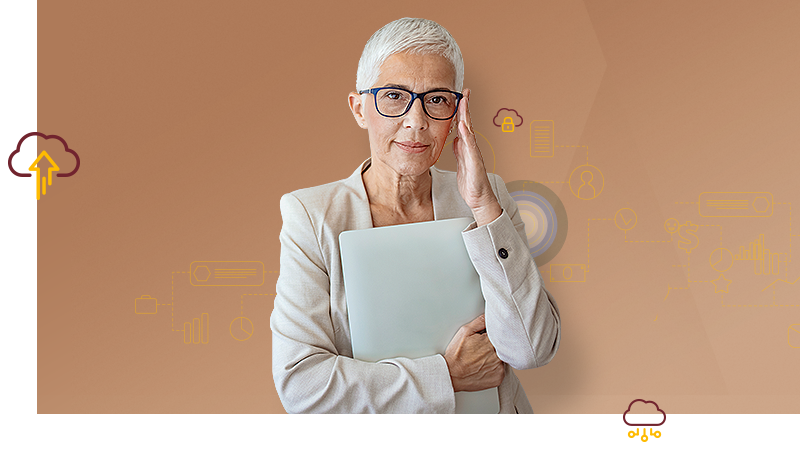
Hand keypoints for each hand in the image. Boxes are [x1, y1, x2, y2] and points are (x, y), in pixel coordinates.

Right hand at [443, 314, 504, 391]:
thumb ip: (480, 322)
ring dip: (496, 358)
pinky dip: (495, 369)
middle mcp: (497, 354)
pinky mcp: (499, 378)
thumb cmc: (456, 354)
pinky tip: (484, 368)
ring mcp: (499, 367)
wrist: (452, 374)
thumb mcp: (465, 332)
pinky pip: (501, 371)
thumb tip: (490, 315)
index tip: (488, 339)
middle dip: (495, 347)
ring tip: (482, 359)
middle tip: (483, 350)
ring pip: (503, 359)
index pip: (500, 335)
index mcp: (491, 341)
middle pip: (502, 347)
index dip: (495, 336)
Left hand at [452, 88, 501, 225]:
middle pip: (468, 124)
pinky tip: (463, 127)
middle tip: (465, 92)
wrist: (479, 198)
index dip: (461, 111)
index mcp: (466, 147)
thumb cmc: (471, 182)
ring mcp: (474, 155)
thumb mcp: (461, 163)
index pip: (463, 125)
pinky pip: (470, 148)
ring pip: (470, 132)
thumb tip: (456, 139)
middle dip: (466, 107)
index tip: (459, 96)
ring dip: (467, 117)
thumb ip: (459, 150)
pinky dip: (467, 137)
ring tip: (464, 103)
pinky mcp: (475, 164)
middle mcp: (471, 148)